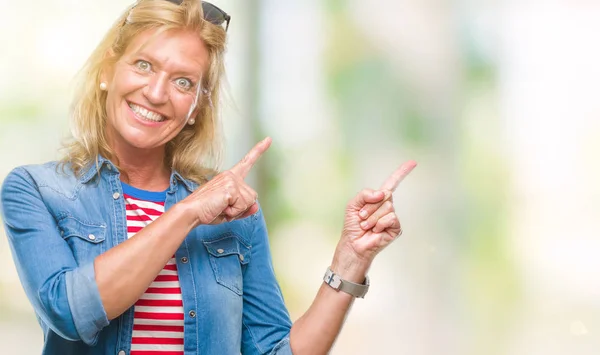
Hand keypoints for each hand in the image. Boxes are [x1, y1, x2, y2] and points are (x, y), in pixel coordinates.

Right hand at [181, 137, 270, 225]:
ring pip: (250, 202)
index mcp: (229, 177)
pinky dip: (233, 212)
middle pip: (253, 196)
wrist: (191, 212)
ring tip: (222, 207)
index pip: (247, 162)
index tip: (269, 139)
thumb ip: (244, 208)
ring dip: (237, 210)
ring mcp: (231, 180)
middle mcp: (231, 175)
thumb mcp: (229, 210)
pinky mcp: (230, 188)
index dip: (259, 150)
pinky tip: (222, 208)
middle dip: (242, 208)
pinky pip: (243, 206)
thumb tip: (256, 206)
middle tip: (224, 208)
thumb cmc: (207, 210)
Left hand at [332, 160, 416, 274]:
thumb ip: (365, 194)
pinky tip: (375, 231)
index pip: (392, 183)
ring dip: (372, 217)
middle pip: (385, 195)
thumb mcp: (353, 204)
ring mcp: (392, 217)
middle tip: (362, 217)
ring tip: (366, 225)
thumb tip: (383, 193)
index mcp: (378, 198)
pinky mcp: (396, 228)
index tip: (413, 162)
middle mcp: (387, 206)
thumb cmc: (353, 225)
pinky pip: (390, 218)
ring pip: (387, 207)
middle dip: (370, 206)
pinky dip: (379, 224)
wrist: (353, 244)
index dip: (402, 172)